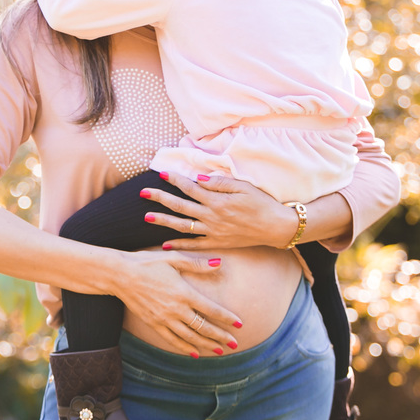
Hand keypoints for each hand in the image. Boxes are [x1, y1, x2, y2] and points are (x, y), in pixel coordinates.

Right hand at [115, 250, 242, 355]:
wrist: (121, 275)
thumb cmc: (148, 263)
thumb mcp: (174, 259)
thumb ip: (197, 264)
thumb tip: (220, 263)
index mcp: (184, 292)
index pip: (211, 309)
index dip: (227, 318)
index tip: (240, 324)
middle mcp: (176, 309)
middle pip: (203, 327)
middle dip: (220, 336)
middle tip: (235, 344)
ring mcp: (164, 319)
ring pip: (190, 337)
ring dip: (206, 345)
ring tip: (220, 351)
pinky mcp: (154, 324)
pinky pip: (172, 340)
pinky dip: (185, 348)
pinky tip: (195, 354)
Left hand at [143, 172, 297, 249]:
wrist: (276, 227)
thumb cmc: (262, 203)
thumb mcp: (243, 187)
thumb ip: (220, 183)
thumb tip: (198, 180)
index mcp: (218, 201)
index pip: (190, 188)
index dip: (175, 180)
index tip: (161, 173)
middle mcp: (212, 217)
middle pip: (180, 206)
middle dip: (160, 198)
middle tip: (143, 193)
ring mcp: (213, 232)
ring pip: (182, 226)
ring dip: (164, 221)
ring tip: (147, 217)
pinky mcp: (218, 243)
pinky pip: (194, 245)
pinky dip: (179, 246)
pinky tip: (165, 244)